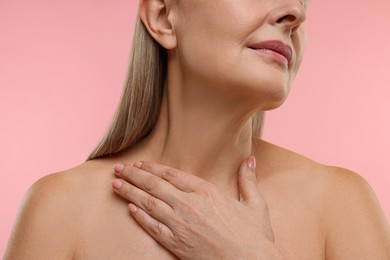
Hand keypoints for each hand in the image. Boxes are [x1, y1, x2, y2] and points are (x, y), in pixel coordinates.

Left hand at [112, 157, 282, 259]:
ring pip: (148, 203)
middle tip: (118, 168)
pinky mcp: (176, 244)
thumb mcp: (256, 205)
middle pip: (155, 185)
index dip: (153, 167)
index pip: (172, 174)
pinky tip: (129, 208)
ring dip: (130, 191)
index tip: (140, 163)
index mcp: (207, 191)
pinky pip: (152, 227)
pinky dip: (139, 216)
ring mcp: (180, 224)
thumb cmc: (254, 237)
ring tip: (115, 183)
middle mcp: (189, 204)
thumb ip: (248, 180)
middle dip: (134, 175)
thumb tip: (251, 160)